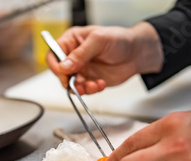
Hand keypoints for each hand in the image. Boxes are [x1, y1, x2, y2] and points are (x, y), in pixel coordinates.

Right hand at [46, 22, 163, 94]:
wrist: (137, 54)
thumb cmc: (119, 40)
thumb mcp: (99, 41)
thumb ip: (80, 54)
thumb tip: (64, 67)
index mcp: (72, 41)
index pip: (53, 54)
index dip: (55, 65)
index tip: (63, 74)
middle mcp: (74, 56)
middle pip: (60, 72)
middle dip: (69, 81)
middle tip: (78, 84)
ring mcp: (82, 69)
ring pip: (71, 84)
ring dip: (81, 88)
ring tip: (93, 85)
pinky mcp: (90, 80)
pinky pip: (84, 90)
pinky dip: (91, 90)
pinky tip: (100, 84)